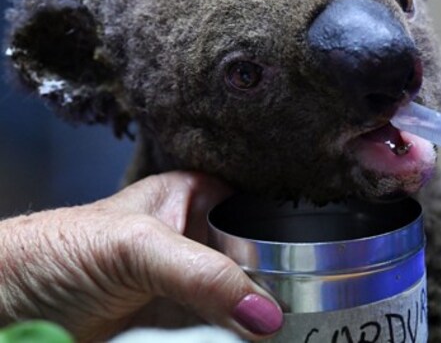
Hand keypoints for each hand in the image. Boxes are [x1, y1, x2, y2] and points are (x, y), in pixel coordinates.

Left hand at [0, 172, 282, 340]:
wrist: (4, 312)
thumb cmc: (53, 253)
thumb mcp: (135, 248)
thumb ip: (204, 275)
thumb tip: (267, 316)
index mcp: (196, 198)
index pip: (263, 212)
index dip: (293, 236)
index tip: (322, 267)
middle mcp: (199, 241)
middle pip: (262, 263)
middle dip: (283, 286)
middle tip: (309, 309)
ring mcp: (190, 289)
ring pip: (247, 304)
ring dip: (264, 319)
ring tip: (294, 329)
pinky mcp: (181, 330)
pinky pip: (226, 336)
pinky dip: (241, 340)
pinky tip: (258, 340)